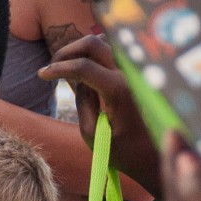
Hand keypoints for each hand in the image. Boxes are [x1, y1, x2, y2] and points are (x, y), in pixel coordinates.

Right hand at [39, 34, 160, 196]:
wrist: (159, 156)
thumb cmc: (125, 151)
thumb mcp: (92, 134)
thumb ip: (82, 103)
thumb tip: (78, 81)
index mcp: (120, 90)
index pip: (83, 67)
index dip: (57, 68)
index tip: (41, 75)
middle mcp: (131, 74)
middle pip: (93, 43)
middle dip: (67, 52)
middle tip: (52, 66)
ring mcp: (138, 71)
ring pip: (105, 44)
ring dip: (82, 52)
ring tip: (67, 69)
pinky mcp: (140, 74)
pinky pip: (115, 53)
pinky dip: (97, 56)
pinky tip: (86, 72)